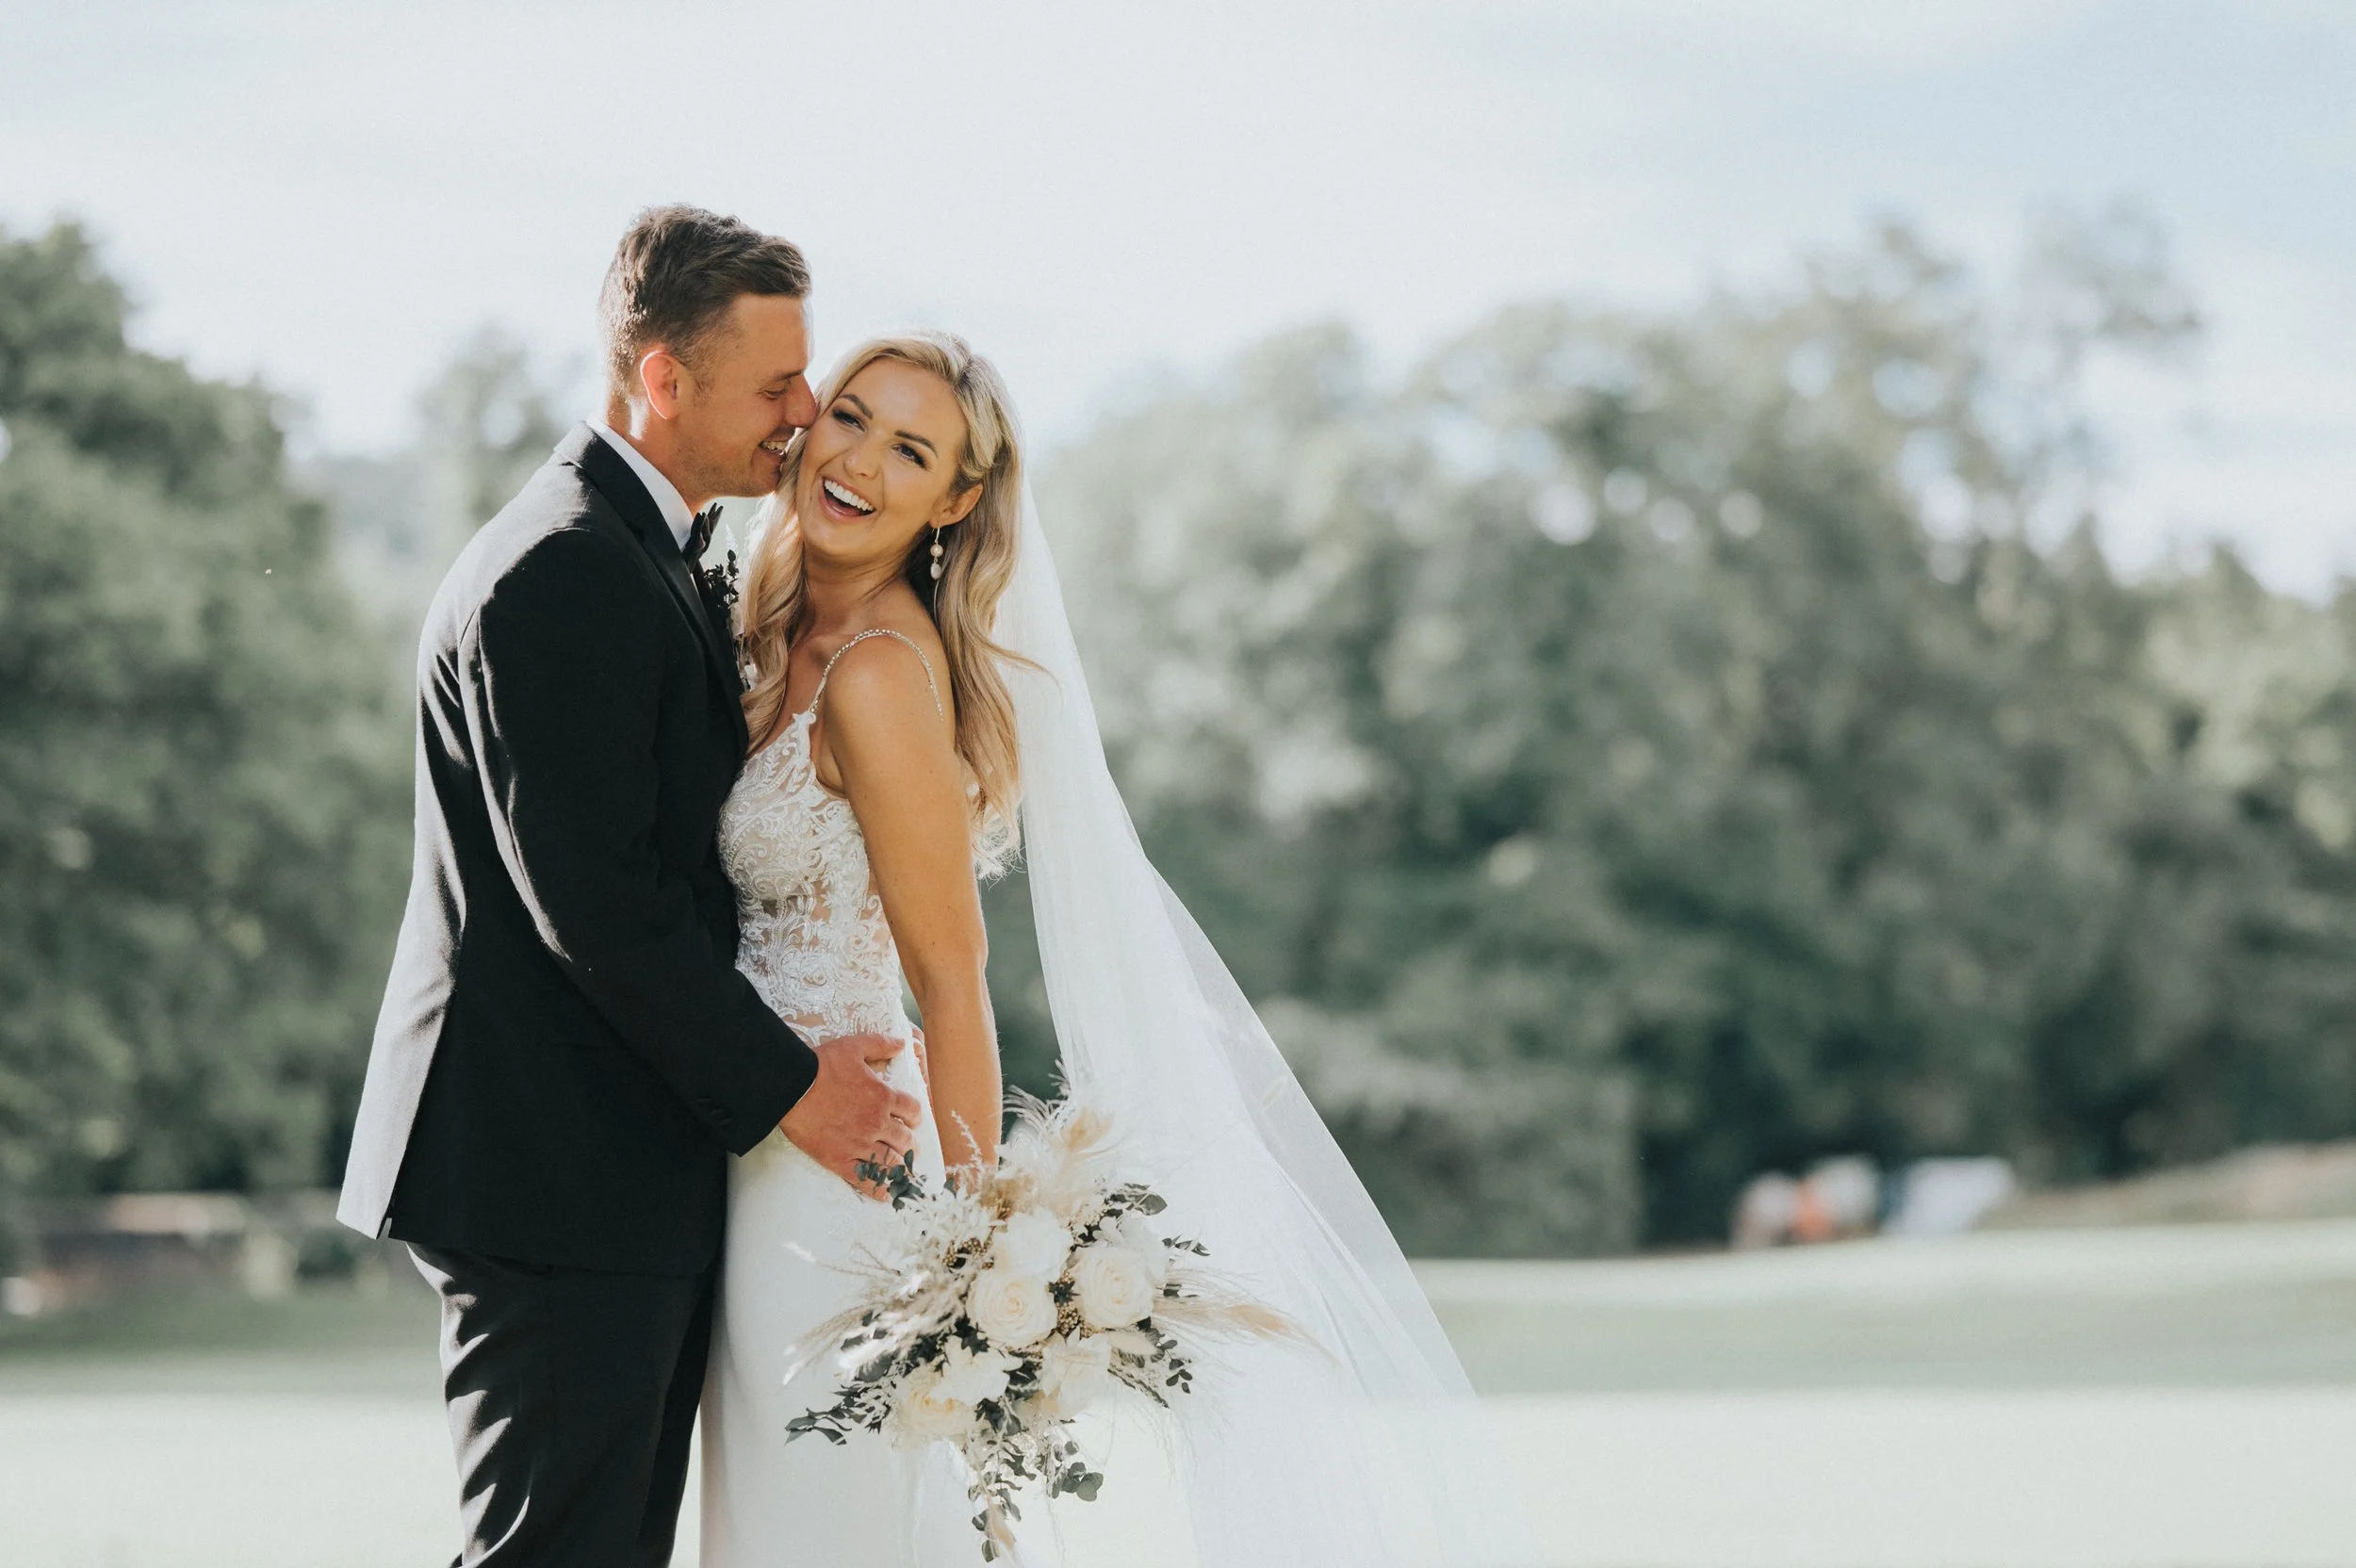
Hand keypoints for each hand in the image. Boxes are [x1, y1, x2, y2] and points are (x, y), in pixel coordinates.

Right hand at [779, 1032, 923, 1199]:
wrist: (791, 1087)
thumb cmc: (821, 1065)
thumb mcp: (854, 1046)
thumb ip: (881, 1044)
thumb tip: (901, 1043)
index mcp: (883, 1097)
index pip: (912, 1110)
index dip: (914, 1116)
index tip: (911, 1120)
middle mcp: (877, 1123)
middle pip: (905, 1139)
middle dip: (908, 1143)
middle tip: (907, 1146)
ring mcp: (860, 1144)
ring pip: (891, 1161)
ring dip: (899, 1166)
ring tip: (902, 1170)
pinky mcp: (841, 1160)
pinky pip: (866, 1180)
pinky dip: (879, 1190)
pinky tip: (887, 1195)